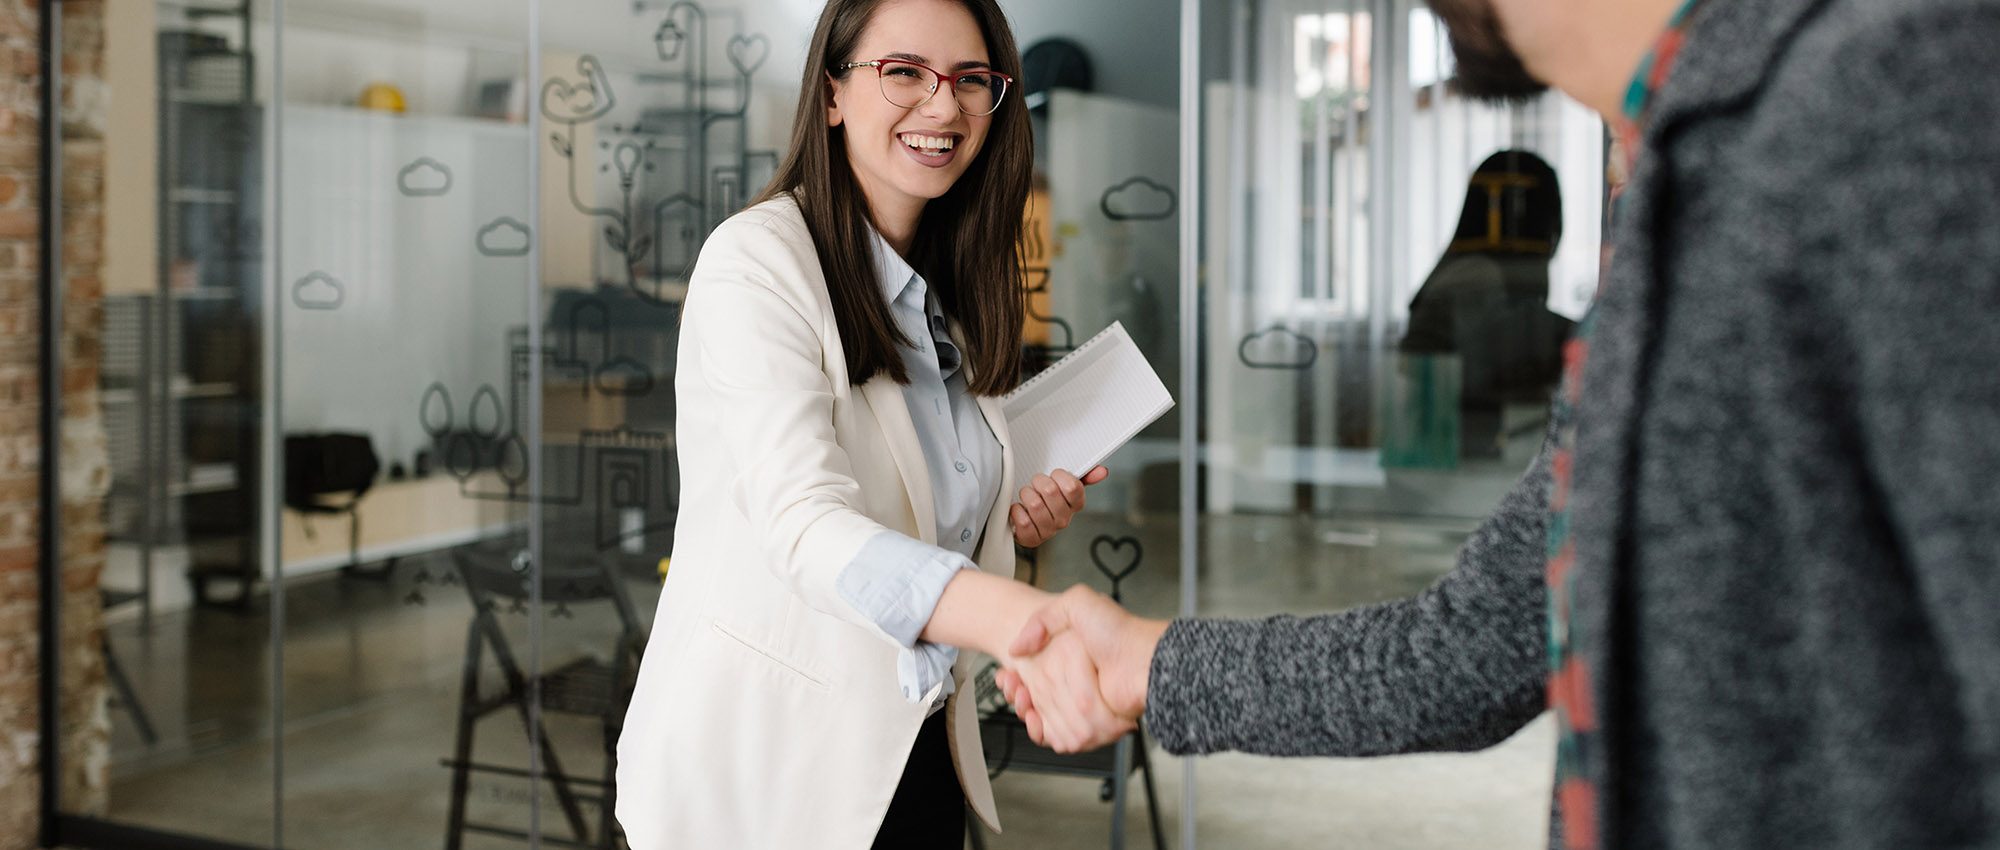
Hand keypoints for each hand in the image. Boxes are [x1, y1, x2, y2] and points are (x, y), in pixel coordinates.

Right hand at [1000, 628, 1131, 752]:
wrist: (1144, 660)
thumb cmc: (1119, 631)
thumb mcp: (1077, 603)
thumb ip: (1042, 618)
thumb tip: (1017, 647)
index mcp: (1071, 658)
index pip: (1033, 673)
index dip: (1016, 676)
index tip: (1008, 674)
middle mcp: (1077, 681)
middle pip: (1034, 696)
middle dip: (1017, 692)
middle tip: (1012, 683)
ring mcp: (1083, 704)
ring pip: (1041, 716)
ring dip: (1025, 710)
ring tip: (1021, 697)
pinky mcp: (1089, 724)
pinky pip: (1058, 734)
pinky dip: (1041, 730)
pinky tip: (1033, 717)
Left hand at [1011, 466, 1109, 547]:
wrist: (1024, 517)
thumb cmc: (1045, 498)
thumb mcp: (1063, 483)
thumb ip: (1084, 475)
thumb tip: (1102, 471)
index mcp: (1076, 504)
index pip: (1072, 487)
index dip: (1058, 475)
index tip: (1053, 476)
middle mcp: (1064, 519)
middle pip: (1050, 491)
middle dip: (1038, 482)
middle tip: (1036, 486)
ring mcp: (1048, 531)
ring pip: (1035, 504)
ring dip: (1026, 495)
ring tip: (1027, 497)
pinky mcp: (1032, 539)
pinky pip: (1023, 521)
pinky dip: (1017, 511)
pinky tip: (1020, 509)